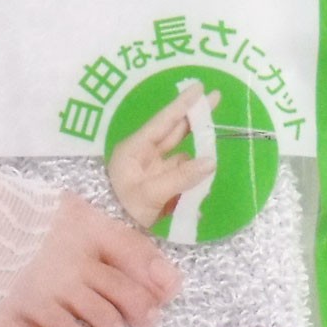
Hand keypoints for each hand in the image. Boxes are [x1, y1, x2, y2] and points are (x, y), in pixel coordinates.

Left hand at [107, 84, 219, 227]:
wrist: (109, 239)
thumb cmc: (121, 211)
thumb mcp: (150, 195)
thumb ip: (181, 177)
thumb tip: (211, 161)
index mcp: (135, 149)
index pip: (164, 121)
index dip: (182, 104)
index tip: (200, 88)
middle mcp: (144, 156)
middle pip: (174, 132)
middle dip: (195, 117)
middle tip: (217, 99)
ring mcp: (152, 172)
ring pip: (182, 156)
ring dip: (198, 157)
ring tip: (214, 153)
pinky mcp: (160, 189)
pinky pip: (182, 179)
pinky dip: (194, 182)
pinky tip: (203, 193)